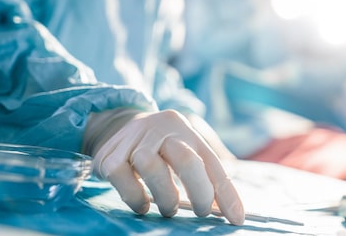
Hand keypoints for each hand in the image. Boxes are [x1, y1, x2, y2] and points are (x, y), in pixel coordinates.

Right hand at [87, 109, 244, 223]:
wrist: (115, 124)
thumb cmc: (159, 145)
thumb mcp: (183, 146)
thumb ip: (204, 171)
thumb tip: (229, 208)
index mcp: (184, 129)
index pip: (211, 162)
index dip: (226, 193)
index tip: (236, 219)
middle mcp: (161, 129)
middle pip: (186, 160)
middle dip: (200, 192)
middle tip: (202, 212)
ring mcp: (133, 140)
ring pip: (153, 169)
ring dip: (166, 197)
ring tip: (168, 208)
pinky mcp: (109, 155)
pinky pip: (125, 181)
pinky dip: (137, 198)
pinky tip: (143, 205)